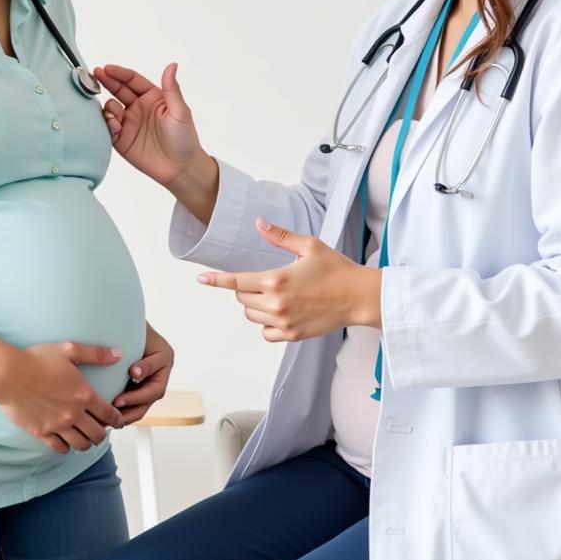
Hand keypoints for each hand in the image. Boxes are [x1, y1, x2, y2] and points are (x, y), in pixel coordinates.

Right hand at [0, 342, 124, 453]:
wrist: (8, 375)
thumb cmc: (37, 359)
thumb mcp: (69, 350)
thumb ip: (96, 354)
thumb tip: (118, 355)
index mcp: (84, 395)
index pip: (109, 414)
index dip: (117, 419)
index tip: (117, 420)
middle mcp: (73, 414)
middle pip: (97, 434)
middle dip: (102, 433)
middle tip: (100, 430)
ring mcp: (57, 425)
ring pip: (80, 444)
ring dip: (86, 442)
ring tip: (85, 437)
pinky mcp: (41, 432)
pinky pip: (59, 448)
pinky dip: (66, 448)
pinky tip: (66, 442)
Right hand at [95, 63, 202, 186]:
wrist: (180, 169)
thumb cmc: (185, 139)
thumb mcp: (180, 112)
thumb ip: (172, 89)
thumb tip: (172, 65)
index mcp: (152, 97)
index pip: (132, 80)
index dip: (119, 73)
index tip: (107, 68)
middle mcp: (138, 107)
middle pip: (118, 90)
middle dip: (106, 81)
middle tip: (95, 75)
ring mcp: (128, 123)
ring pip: (110, 108)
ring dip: (108, 106)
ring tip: (114, 111)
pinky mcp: (121, 140)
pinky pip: (108, 128)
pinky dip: (107, 123)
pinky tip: (114, 124)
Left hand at [111, 323, 174, 425]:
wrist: (124, 321)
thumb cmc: (131, 325)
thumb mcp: (139, 338)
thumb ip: (141, 357)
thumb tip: (135, 373)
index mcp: (165, 359)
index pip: (155, 386)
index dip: (139, 394)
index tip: (119, 398)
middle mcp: (160, 372)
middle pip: (150, 399)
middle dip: (132, 408)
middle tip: (114, 410)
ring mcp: (150, 379)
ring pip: (142, 404)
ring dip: (128, 414)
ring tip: (111, 420)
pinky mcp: (138, 384)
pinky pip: (134, 402)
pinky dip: (123, 410)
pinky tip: (110, 416)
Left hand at [197, 218, 382, 341]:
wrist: (359, 297)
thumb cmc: (336, 268)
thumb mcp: (309, 245)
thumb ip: (280, 236)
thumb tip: (259, 224)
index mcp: (277, 279)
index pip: (236, 281)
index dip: (216, 280)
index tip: (201, 279)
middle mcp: (276, 303)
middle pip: (241, 298)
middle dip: (247, 288)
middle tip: (269, 279)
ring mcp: (283, 322)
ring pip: (251, 315)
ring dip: (255, 304)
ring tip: (277, 294)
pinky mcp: (292, 335)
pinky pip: (265, 332)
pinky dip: (266, 323)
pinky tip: (280, 312)